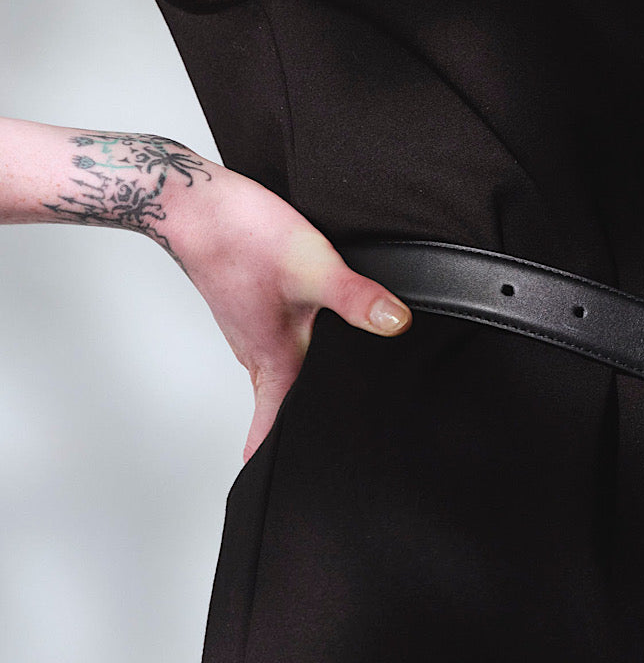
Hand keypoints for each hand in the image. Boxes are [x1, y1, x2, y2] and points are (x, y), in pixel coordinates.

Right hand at [167, 161, 411, 462]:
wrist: (192, 204)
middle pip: (279, 406)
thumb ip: (357, 298)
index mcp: (272, 360)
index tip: (301, 492)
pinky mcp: (252, 302)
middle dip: (300, 430)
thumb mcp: (313, 267)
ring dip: (300, 389)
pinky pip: (276, 340)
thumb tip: (399, 326)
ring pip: (279, 372)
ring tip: (332, 400)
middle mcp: (257, 352)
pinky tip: (319, 335)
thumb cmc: (242, 238)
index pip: (274, 430)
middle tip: (330, 451)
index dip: (285, 462)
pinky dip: (297, 352)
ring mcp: (251, 328)